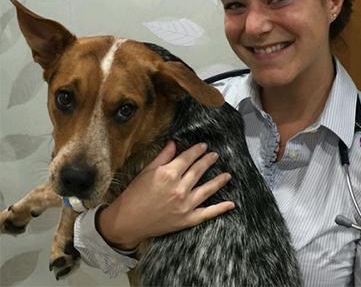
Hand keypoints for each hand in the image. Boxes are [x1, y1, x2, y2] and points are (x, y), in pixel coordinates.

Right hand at [97, 141, 233, 249]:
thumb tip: (174, 143)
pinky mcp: (187, 220)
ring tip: (227, 175)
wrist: (128, 220)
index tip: (203, 146)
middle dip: (208, 161)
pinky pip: (207, 213)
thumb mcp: (147, 171)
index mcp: (168, 174)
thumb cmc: (135, 194)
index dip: (197, 151)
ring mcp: (185, 205)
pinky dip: (220, 209)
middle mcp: (179, 188)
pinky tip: (231, 204)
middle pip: (198, 171)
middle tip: (215, 155)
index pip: (188, 158)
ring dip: (218, 181)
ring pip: (207, 189)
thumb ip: (163, 156)